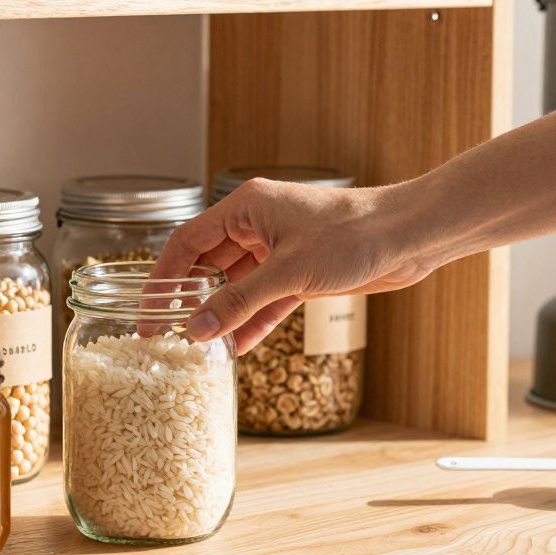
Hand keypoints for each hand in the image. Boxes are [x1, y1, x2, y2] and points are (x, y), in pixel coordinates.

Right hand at [150, 178, 433, 353]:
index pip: (187, 241)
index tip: (147, 310)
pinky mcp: (300, 273)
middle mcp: (257, 226)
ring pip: (236, 286)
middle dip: (188, 299)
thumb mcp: (288, 271)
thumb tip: (197, 328)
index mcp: (245, 207)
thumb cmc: (352, 234)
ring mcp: (278, 250)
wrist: (408, 236)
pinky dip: (251, 321)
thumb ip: (240, 301)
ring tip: (198, 346)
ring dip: (220, 315)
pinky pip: (264, 300)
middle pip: (207, 265)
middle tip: (166, 334)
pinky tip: (236, 347)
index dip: (163, 276)